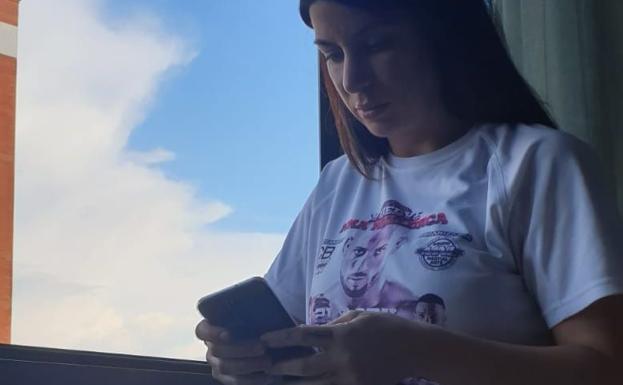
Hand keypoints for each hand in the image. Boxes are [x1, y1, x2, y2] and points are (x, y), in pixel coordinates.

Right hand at [195, 319, 274, 384]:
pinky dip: (253, 379)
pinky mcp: (227, 378)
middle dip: (242, 349)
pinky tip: (268, 375)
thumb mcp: (253, 317)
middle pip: (218, 350)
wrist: (270, 346)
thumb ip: (248, 314)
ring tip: (268, 361)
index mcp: (213, 328)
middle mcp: (212, 347)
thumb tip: (254, 306)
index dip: (212, 333)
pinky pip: (235, 381)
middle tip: (262, 347)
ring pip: (226, 366)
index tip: (227, 334)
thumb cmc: (260, 326)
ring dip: (249, 364)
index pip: (202, 330)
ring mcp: (217, 364)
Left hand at [260, 311, 419, 384]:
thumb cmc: (386, 327)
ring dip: (295, 384)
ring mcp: (350, 378)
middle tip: (265, 368)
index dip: (280, 338)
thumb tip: (313, 334)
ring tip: (278, 382)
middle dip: (281, 367)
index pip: (303, 336)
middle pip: (303, 365)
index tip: (264, 339)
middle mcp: (342, 358)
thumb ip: (334, 325)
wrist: (415, 349)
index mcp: (341, 335)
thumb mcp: (358, 316)